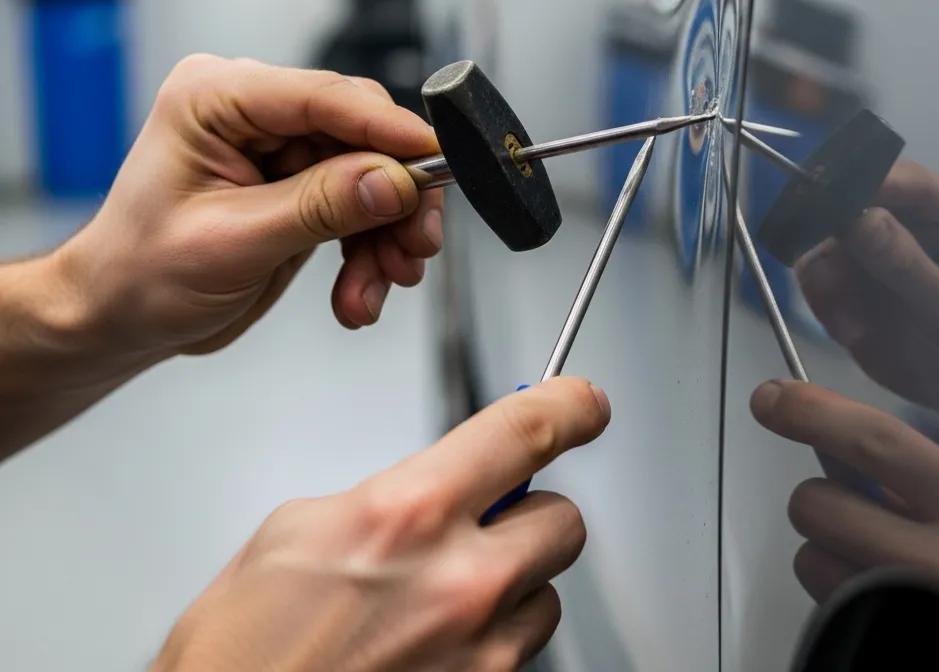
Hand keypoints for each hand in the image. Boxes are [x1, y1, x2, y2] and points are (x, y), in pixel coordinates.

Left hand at [58, 54, 443, 358]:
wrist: (121, 317)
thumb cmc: (142, 276)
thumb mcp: (233, 243)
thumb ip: (319, 207)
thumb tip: (395, 181)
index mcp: (216, 97)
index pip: (321, 95)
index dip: (386, 128)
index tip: (437, 158)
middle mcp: (253, 111)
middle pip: (360, 133)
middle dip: (394, 197)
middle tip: (415, 248)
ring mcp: (280, 148)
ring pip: (372, 174)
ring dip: (387, 235)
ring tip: (379, 287)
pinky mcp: (300, 184)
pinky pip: (360, 206)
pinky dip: (370, 252)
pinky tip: (358, 294)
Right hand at [153, 377, 611, 671]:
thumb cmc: (242, 646)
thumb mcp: (301, 527)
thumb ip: (390, 494)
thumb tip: (438, 486)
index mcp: (409, 512)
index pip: (526, 431)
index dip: (570, 405)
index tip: (584, 402)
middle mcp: (460, 582)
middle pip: (564, 517)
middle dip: (533, 509)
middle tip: (492, 516)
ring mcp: (479, 653)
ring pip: (548, 592)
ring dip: (514, 582)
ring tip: (448, 594)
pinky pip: (521, 651)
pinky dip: (494, 637)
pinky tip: (439, 639)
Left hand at [751, 380, 938, 637]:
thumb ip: (928, 480)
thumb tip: (836, 447)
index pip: (877, 441)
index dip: (813, 413)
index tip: (771, 398)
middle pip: (819, 505)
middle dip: (815, 502)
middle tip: (842, 510)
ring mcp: (911, 614)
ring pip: (811, 562)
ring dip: (827, 556)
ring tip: (871, 563)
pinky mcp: (885, 648)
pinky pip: (830, 607)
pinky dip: (842, 597)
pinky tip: (881, 599)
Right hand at [794, 160, 938, 471]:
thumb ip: (908, 267)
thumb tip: (856, 217)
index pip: (904, 179)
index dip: (861, 186)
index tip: (823, 206)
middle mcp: (913, 214)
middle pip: (851, 195)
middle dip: (834, 240)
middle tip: (833, 284)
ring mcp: (873, 238)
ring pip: (821, 234)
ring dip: (829, 283)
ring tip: (854, 327)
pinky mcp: (845, 267)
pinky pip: (811, 269)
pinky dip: (822, 302)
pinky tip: (851, 330)